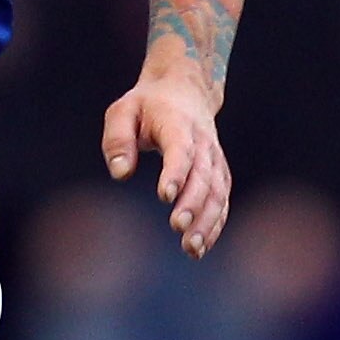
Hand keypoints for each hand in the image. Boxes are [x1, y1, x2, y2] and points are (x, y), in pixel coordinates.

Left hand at [101, 55, 231, 258]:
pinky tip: (202, 247)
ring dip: (208, 222)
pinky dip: (216, 224)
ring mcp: (214, 159)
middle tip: (178, 228)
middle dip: (193, 204)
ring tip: (192, 249)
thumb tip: (120, 174)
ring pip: (218, 192)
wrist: (186, 91)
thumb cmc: (146, 105)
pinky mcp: (219, 173)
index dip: (175, 172)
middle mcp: (203, 143)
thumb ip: (118, 140)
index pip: (181, 150)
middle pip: (203, 176)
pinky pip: (222, 200)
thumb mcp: (122, 111)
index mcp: (178, 124)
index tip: (165, 196)